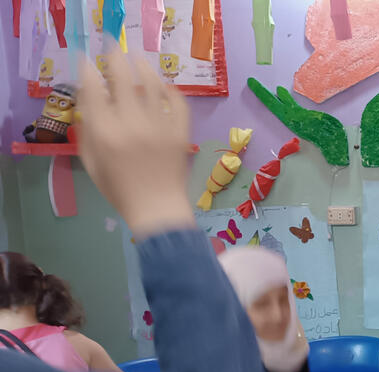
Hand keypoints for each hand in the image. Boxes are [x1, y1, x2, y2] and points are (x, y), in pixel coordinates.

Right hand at [76, 40, 193, 236]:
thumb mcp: (92, 161)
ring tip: (138, 58)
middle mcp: (133, 125)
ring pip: (153, 86)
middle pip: (124, 79)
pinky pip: (178, 103)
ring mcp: (160, 128)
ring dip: (144, 67)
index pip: (94, 89)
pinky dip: (171, 91)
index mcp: (106, 133)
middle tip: (113, 45)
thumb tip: (88, 98)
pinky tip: (164, 85)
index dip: (88, 70)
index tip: (86, 59)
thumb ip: (89, 129)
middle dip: (116, 57)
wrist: (157, 209)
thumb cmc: (119, 189)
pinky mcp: (181, 133)